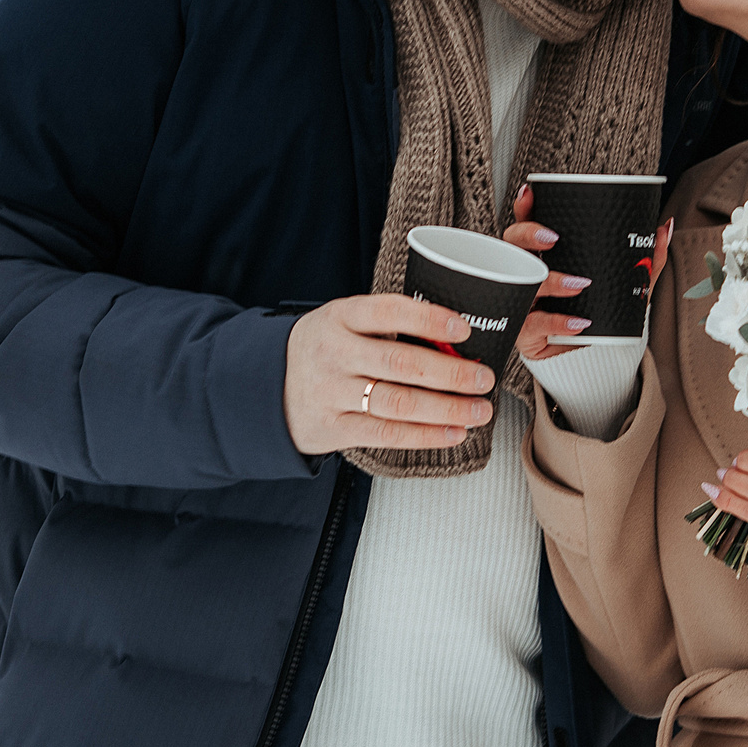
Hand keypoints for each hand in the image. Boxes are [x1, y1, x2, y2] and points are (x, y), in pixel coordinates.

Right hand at [283, 295, 498, 457]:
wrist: (264, 387)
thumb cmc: (324, 350)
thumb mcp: (343, 323)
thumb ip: (387, 326)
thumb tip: (455, 339)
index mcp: (339, 316)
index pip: (388, 311)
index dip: (429, 319)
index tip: (464, 328)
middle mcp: (333, 352)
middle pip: (401, 362)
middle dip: (451, 373)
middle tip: (484, 378)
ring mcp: (331, 392)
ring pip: (398, 402)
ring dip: (447, 408)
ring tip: (479, 410)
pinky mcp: (333, 428)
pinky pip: (387, 433)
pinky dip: (426, 435)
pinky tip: (453, 432)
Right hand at [506, 185, 670, 361]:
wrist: (589, 355)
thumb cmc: (598, 312)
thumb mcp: (624, 284)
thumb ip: (646, 259)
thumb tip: (664, 229)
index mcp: (545, 257)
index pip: (526, 225)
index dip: (524, 209)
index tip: (531, 195)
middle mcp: (527, 275)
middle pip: (512, 247)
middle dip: (527, 236)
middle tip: (553, 238)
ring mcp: (522, 302)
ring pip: (521, 284)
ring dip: (549, 281)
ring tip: (578, 283)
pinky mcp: (526, 332)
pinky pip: (535, 324)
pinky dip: (559, 322)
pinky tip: (578, 322)